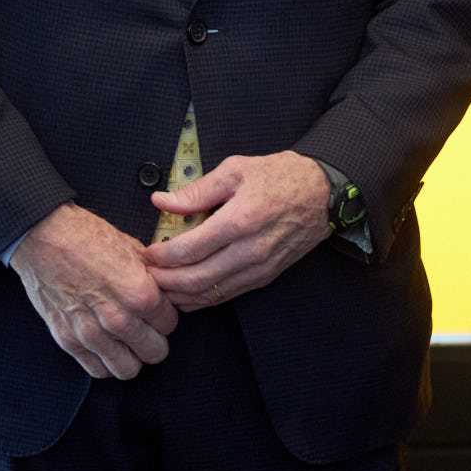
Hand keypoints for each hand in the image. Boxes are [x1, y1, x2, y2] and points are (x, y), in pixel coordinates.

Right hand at [9, 203, 178, 379]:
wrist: (44, 237)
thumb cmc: (87, 238)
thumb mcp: (133, 249)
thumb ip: (153, 276)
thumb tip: (168, 290)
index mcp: (140, 294)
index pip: (170, 325)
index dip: (166, 316)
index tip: (158, 310)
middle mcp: (117, 320)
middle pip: (155, 352)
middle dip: (155, 340)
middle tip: (148, 328)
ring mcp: (91, 334)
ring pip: (128, 369)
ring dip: (133, 357)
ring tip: (129, 342)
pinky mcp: (67, 340)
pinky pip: (97, 370)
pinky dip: (107, 363)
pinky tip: (108, 347)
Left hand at [144, 150, 331, 311]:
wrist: (325, 193)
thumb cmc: (282, 176)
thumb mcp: (237, 170)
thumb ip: (197, 190)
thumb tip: (162, 201)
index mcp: (239, 220)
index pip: (188, 250)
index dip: (160, 256)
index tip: (146, 253)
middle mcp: (249, 250)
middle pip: (195, 279)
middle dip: (164, 282)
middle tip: (146, 275)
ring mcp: (259, 267)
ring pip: (210, 294)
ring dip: (180, 296)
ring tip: (160, 288)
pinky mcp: (266, 276)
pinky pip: (227, 295)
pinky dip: (202, 300)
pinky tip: (186, 295)